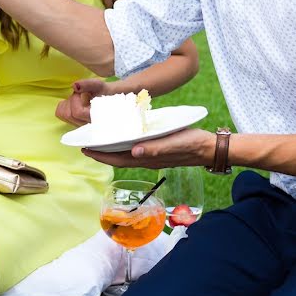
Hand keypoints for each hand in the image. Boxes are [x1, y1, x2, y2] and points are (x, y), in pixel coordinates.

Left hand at [55, 78, 113, 125]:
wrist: (112, 99)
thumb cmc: (108, 93)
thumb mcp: (101, 86)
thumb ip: (89, 85)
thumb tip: (74, 86)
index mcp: (95, 118)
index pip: (78, 112)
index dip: (76, 99)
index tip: (82, 92)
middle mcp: (87, 125)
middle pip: (68, 114)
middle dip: (71, 100)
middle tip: (80, 94)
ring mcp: (81, 125)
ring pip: (63, 115)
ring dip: (67, 103)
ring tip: (78, 98)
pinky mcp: (76, 123)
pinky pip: (62, 115)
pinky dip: (65, 106)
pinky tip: (75, 102)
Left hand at [82, 127, 214, 168]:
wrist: (210, 148)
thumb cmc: (192, 144)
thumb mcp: (174, 143)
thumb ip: (155, 149)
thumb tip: (134, 151)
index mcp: (148, 158)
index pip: (118, 159)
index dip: (100, 155)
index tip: (85, 149)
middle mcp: (147, 159)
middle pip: (118, 158)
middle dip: (101, 152)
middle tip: (85, 143)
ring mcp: (152, 155)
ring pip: (126, 154)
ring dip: (111, 148)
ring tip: (99, 140)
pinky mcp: (158, 149)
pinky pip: (135, 148)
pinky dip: (124, 143)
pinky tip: (123, 136)